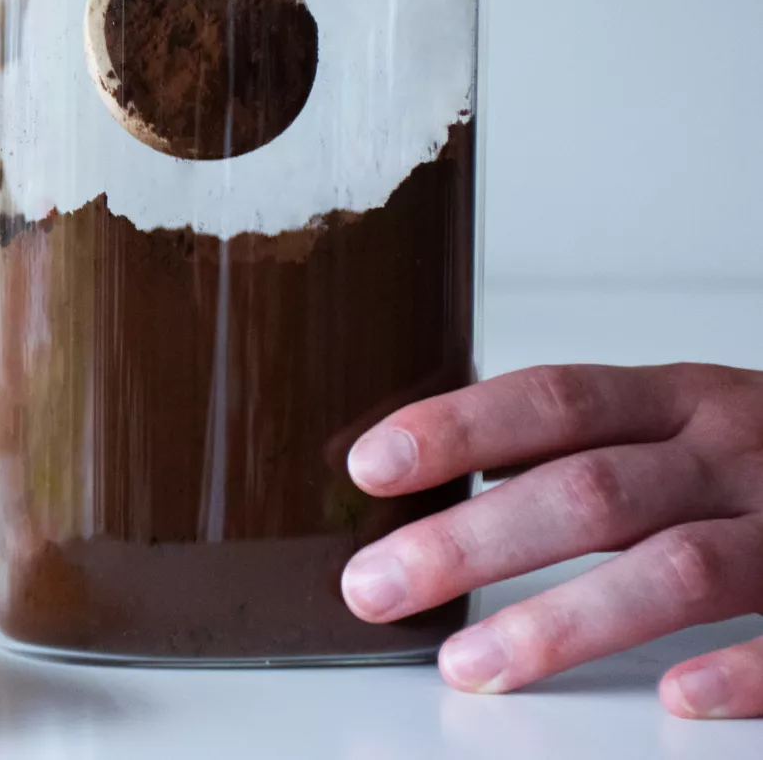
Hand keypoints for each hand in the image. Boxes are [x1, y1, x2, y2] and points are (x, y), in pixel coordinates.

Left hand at [342, 363, 762, 718]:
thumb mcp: (685, 420)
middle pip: (588, 490)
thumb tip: (455, 465)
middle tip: (374, 584)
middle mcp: (732, 451)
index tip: (370, 464)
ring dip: (564, 621)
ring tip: (469, 664)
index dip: (457, 428)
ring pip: (674, 568)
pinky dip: (738, 671)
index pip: (550, 399)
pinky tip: (671, 697)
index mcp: (680, 400)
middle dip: (470, 540)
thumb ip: (588, 441)